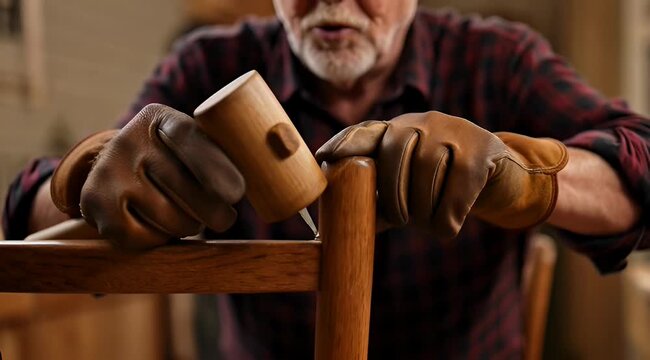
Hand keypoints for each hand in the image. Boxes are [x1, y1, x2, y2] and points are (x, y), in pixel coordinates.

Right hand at [52, 103, 244, 248]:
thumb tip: (277, 158)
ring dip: (189, 226)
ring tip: (188, 217)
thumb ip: (220, 151)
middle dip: (216, 212)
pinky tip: (159, 226)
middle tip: (225, 217)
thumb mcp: (188, 143)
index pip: (191, 139)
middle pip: (187, 189)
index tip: (238, 193)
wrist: (109, 167)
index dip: (218, 167)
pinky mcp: (95, 202)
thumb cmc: (170, 159)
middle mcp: (131, 140)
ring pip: (172, 219)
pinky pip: (145, 238)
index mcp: (160, 119)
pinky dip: (160, 240)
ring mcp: (110, 171)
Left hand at [316, 111, 567, 239]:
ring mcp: (454, 130)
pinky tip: (448, 227)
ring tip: (428, 223)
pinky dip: (449, 216)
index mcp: (398, 131)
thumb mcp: (409, 192)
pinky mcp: (483, 148)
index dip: (345, 143)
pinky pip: (457, 187)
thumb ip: (379, 203)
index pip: (366, 131)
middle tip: (401, 220)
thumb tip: (342, 229)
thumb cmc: (442, 188)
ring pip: (426, 172)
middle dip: (393, 194)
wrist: (500, 178)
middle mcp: (423, 122)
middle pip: (395, 154)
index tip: (324, 158)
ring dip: (424, 210)